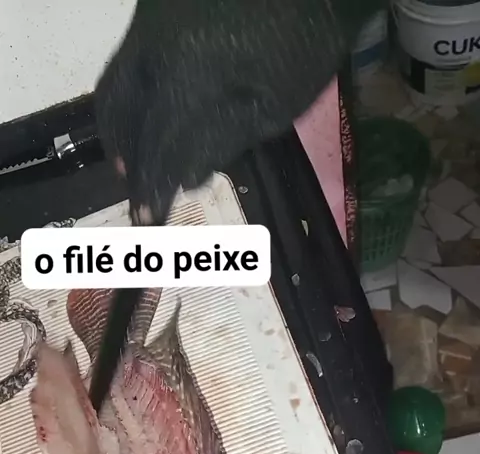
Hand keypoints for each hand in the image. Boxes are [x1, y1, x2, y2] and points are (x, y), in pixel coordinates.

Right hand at [94, 0, 383, 222]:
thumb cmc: (304, 46)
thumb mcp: (272, 108)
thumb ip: (221, 145)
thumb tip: (183, 178)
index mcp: (188, 74)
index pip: (158, 143)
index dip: (150, 185)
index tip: (148, 219)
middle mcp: (155, 44)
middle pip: (121, 113)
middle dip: (128, 159)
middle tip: (136, 195)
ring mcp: (150, 21)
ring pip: (115, 83)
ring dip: (120, 129)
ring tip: (130, 164)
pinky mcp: (154, 9)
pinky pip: (128, 60)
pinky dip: (130, 97)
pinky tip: (143, 118)